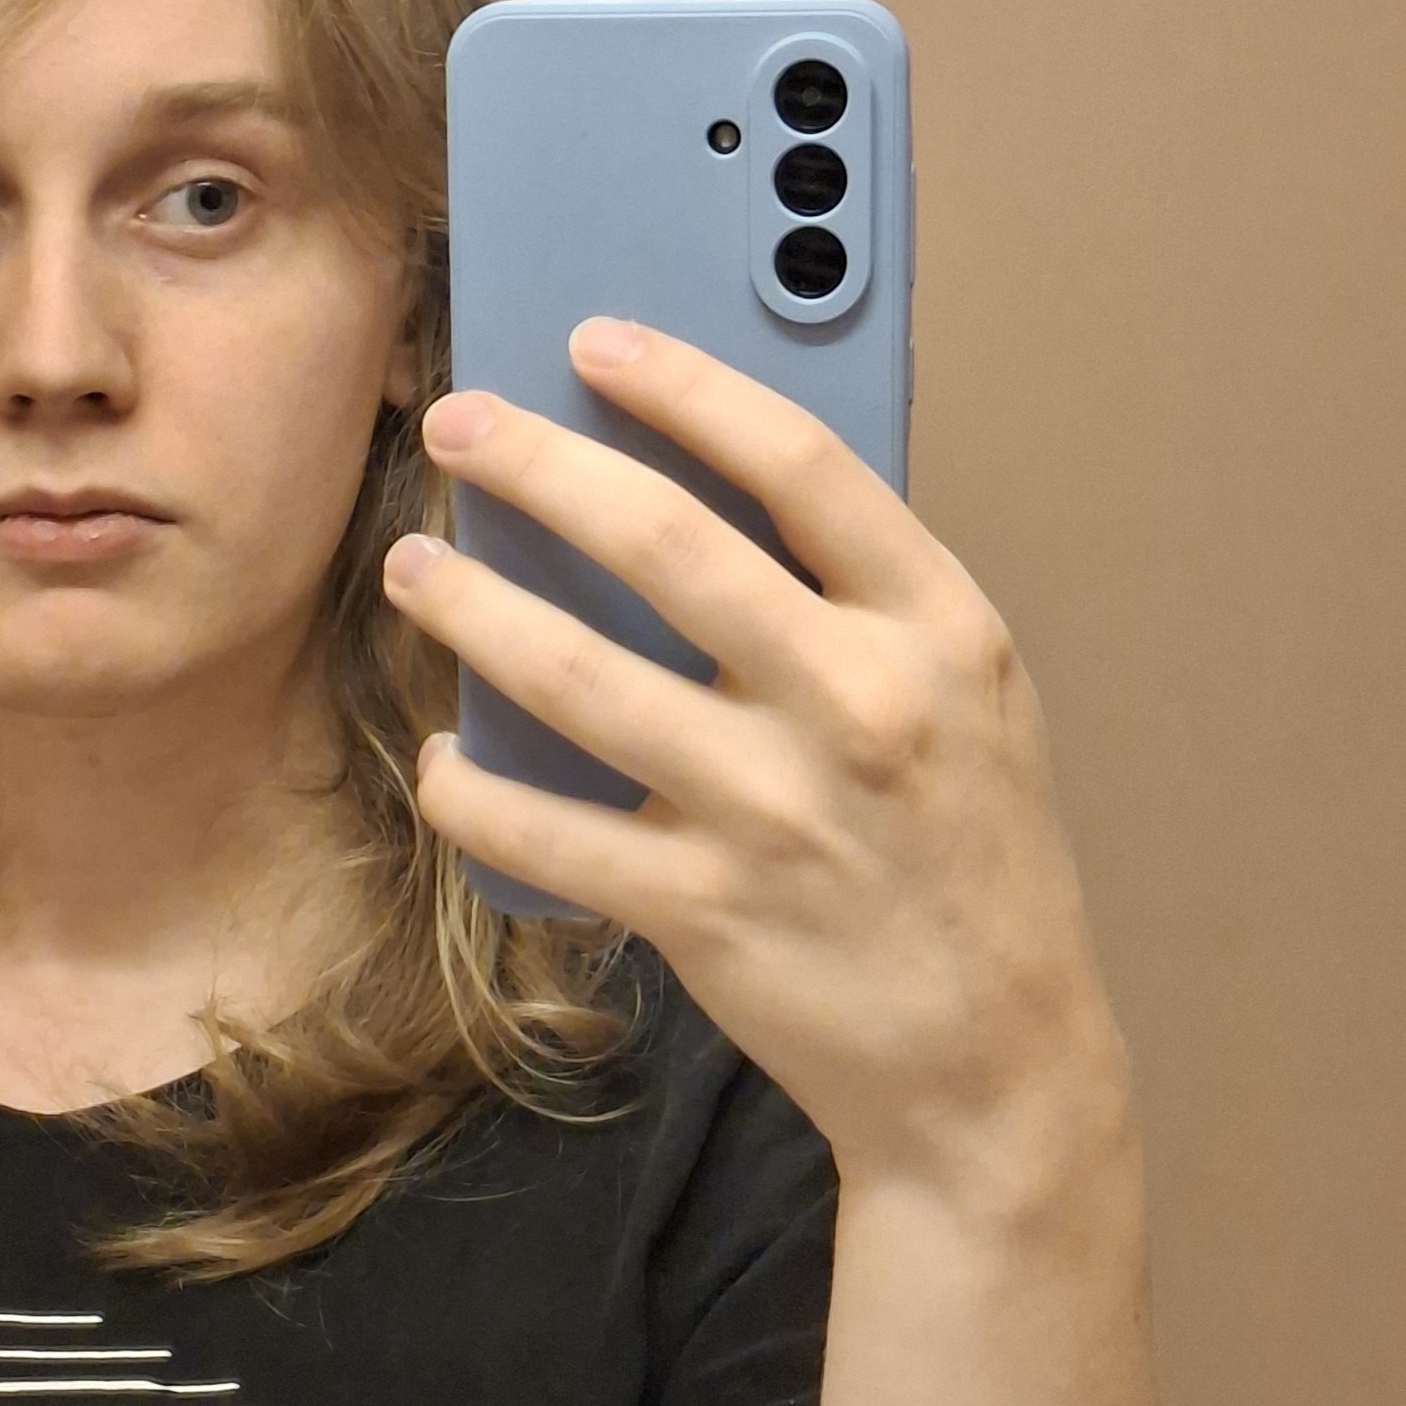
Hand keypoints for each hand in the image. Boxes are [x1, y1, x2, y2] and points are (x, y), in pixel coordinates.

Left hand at [383, 317, 1130, 1207]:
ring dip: (473, 607)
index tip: (594, 343)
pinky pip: (546, 831)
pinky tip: (437, 758)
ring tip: (415, 566)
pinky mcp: (704, 909)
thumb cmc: (969, 864)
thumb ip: (868, 605)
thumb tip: (710, 495)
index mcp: (940, 629)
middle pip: (666, 544)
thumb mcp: (971, 703)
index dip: (683, 387)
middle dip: (539, 467)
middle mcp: (860, 705)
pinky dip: (471, 791)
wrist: (991, 1061)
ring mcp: (775, 811)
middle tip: (460, 427)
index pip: (799, 463)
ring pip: (577, 675)